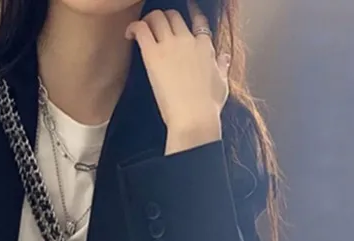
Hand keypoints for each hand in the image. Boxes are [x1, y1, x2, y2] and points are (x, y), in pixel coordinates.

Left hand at [125, 3, 230, 153]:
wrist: (194, 116)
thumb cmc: (208, 105)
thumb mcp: (222, 83)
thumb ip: (222, 66)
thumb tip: (224, 58)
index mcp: (205, 47)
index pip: (198, 20)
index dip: (190, 13)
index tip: (184, 12)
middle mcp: (188, 40)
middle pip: (174, 15)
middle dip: (164, 18)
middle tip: (156, 26)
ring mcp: (170, 45)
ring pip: (157, 17)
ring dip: (148, 20)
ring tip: (142, 28)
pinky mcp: (153, 54)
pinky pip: (141, 29)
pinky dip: (133, 27)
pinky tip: (129, 34)